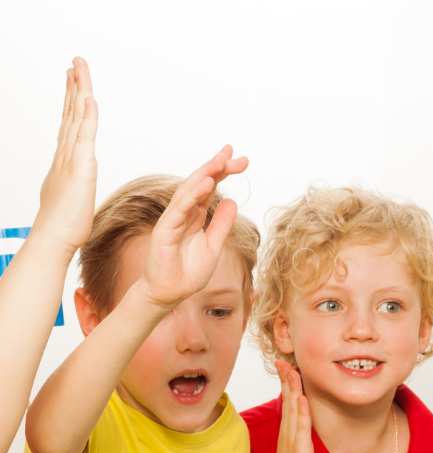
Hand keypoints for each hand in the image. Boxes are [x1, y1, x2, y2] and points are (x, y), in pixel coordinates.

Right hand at [33, 57, 97, 256]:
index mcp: (67, 159)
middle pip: (71, 112)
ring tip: (79, 67)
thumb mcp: (74, 195)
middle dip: (74, 86)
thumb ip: (76, 182)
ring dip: (79, 90)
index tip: (73, 80)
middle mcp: (67, 153)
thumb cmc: (66, 223)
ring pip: (76, 117)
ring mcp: (72, 158)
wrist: (56, 236)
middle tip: (75, 62)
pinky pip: (84, 137)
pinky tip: (89, 98)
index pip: (71, 122)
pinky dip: (87, 117)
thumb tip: (78, 179)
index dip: (72, 100)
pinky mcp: (80, 168)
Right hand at [140, 145, 247, 309]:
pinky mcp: (165, 230)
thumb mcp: (213, 246)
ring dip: (204, 175)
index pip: (210, 188)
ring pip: (189, 191)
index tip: (241, 160)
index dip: (223, 173)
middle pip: (200, 183)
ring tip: (221, 161)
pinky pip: (179, 209)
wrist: (170, 293)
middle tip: (233, 152)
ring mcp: (173, 219)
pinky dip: (192, 195)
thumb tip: (232, 202)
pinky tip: (206, 184)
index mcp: (196, 216)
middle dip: (216, 167)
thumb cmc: (189, 272)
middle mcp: (184, 213)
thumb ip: (221, 224)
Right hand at [270, 359, 313, 452]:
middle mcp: (287, 434)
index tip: (285, 367)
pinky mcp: (300, 450)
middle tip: (284, 361)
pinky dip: (301, 412)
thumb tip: (302, 428)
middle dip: (286, 381)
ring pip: (292, 410)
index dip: (286, 385)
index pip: (287, 404)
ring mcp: (292, 441)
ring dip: (292, 390)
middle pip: (287, 402)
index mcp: (287, 434)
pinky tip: (301, 398)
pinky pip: (300, 428)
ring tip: (292, 371)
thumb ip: (299, 441)